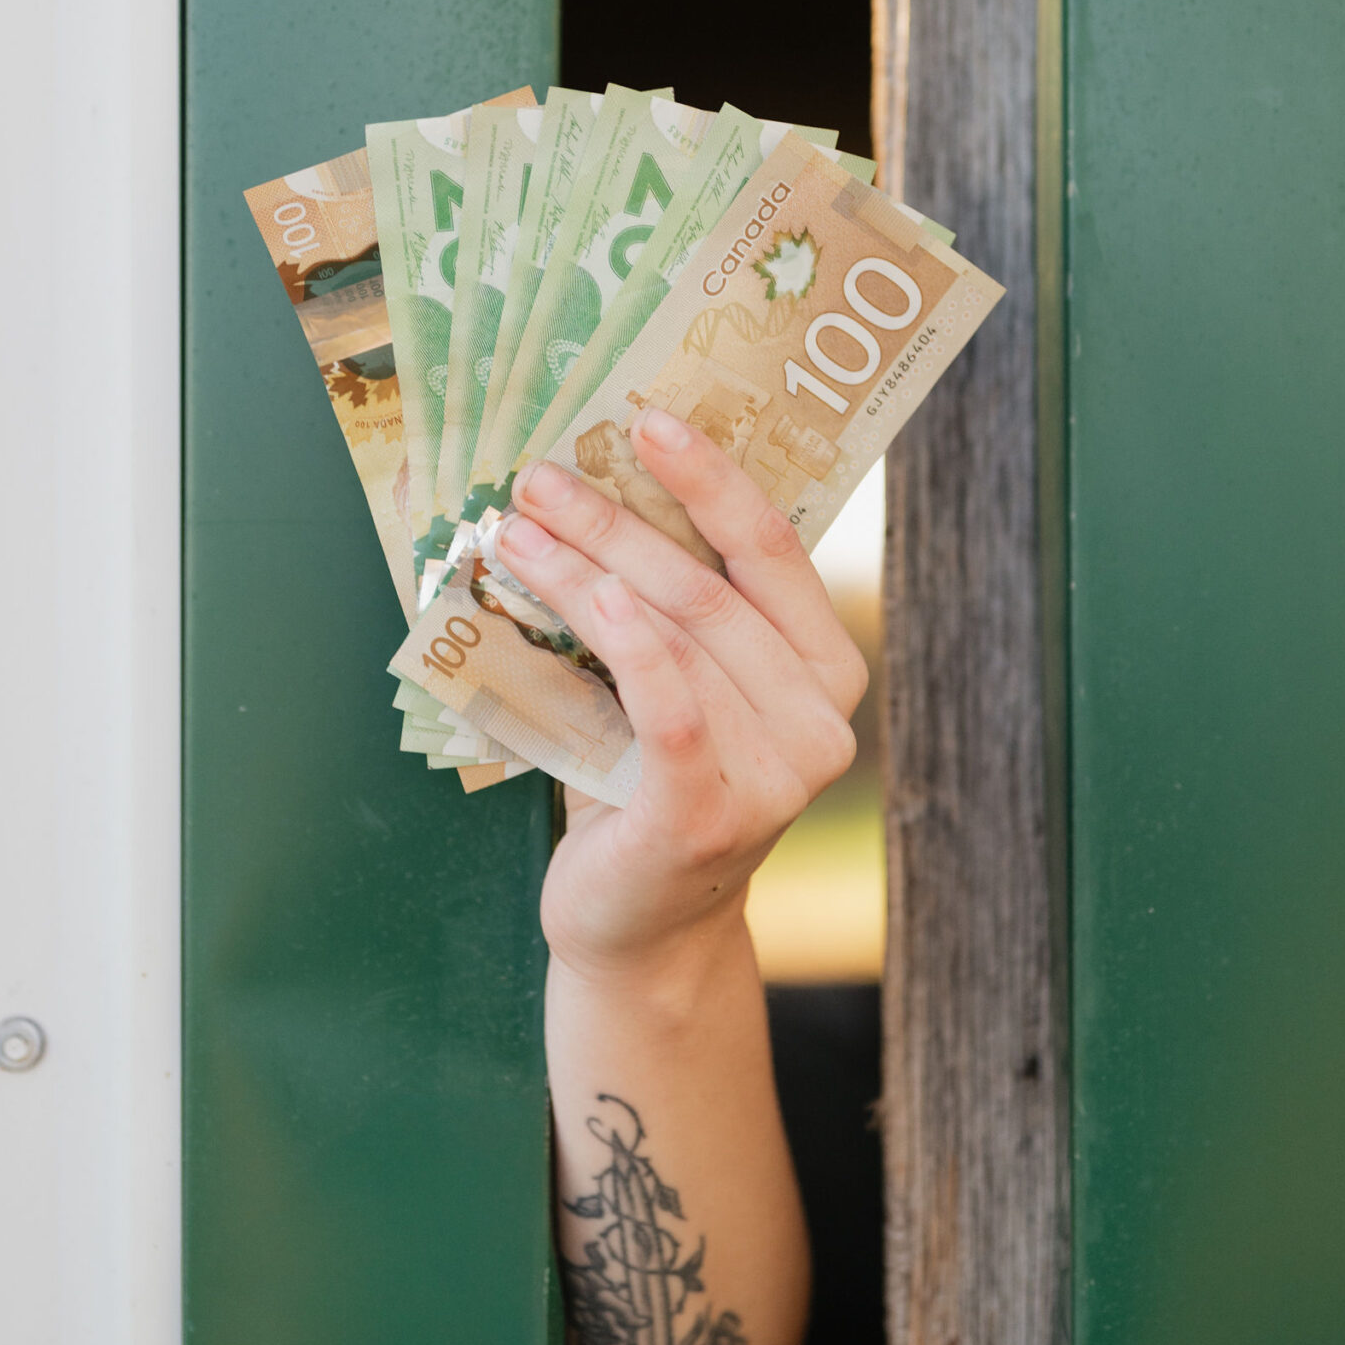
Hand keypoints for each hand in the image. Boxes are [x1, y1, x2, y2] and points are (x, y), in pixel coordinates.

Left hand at [500, 409, 867, 979]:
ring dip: (586, 571)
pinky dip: (628, 644)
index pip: (773, 550)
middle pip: (708, 589)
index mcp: (826, 672)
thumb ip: (675, 611)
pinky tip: (588, 594)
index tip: (648, 418)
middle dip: (617, 521)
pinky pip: (670, 708)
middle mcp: (821, 721)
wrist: (639, 926)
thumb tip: (595, 486)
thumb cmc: (647, 786)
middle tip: (542, 477)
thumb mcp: (679, 686)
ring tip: (518, 530)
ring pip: (675, 637)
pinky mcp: (709, 816)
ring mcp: (775, 776)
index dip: (711, 478)